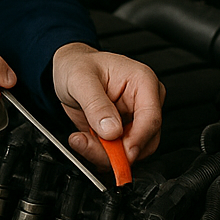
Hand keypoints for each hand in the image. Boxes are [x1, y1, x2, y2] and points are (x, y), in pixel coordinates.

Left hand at [52, 42, 164, 171]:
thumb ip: (96, 105)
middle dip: (116, 151)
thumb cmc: (78, 65)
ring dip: (105, 154)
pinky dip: (100, 153)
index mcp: (143, 82)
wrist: (68, 69)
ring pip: (132, 151)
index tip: (121, 153)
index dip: (137, 140)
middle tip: (88, 145)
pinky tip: (83, 140)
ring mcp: (135, 119)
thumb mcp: (80, 79)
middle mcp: (144, 102)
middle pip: (144, 140)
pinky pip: (118, 153)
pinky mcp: (123, 132)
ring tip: (81, 139)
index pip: (151, 118)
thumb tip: (112, 131)